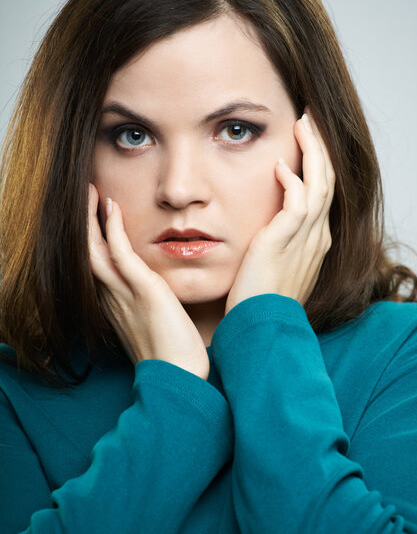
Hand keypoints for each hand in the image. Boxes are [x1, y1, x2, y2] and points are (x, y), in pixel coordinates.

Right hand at [88, 184, 209, 379]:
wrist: (180, 377)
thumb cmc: (174, 355)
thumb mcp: (157, 325)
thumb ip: (152, 307)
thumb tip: (161, 296)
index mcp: (116, 305)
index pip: (98, 265)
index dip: (93, 239)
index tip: (98, 218)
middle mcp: (112, 298)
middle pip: (87, 253)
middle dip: (84, 224)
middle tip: (88, 196)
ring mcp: (124, 294)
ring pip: (94, 250)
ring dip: (90, 219)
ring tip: (93, 192)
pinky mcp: (142, 290)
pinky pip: (120, 253)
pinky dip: (112, 228)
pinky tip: (112, 207)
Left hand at [225, 107, 334, 314]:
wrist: (262, 327)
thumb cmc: (263, 299)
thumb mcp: (276, 266)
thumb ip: (277, 242)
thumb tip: (268, 227)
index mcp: (316, 240)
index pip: (323, 192)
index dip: (318, 164)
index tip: (307, 141)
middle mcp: (318, 235)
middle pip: (327, 180)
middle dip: (320, 147)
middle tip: (309, 120)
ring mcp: (306, 237)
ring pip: (320, 183)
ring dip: (312, 151)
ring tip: (302, 125)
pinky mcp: (287, 240)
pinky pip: (299, 201)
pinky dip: (293, 180)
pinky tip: (281, 165)